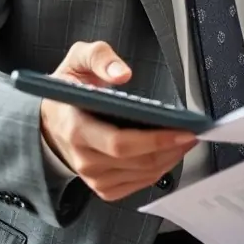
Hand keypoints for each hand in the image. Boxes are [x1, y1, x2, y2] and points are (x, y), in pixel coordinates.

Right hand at [39, 41, 196, 201]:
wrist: (51, 120)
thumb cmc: (68, 90)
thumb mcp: (77, 60)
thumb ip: (99, 58)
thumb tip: (122, 73)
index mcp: (76, 128)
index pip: (120, 143)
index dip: (155, 139)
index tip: (182, 130)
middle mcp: (83, 158)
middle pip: (137, 162)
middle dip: (171, 148)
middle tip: (192, 132)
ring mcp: (92, 176)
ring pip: (142, 175)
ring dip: (169, 159)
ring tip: (185, 140)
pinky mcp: (102, 186)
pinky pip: (138, 184)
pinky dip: (158, 171)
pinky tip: (168, 154)